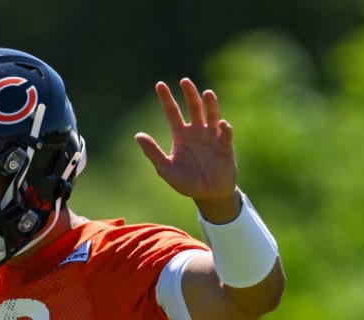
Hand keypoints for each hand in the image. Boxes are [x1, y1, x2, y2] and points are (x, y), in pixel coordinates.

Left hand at [134, 79, 238, 218]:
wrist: (208, 195)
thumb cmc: (186, 182)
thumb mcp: (165, 169)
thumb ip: (153, 152)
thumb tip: (138, 135)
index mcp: (181, 135)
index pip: (172, 112)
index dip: (166, 99)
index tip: (160, 84)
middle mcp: (196, 132)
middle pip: (193, 107)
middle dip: (189, 94)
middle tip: (184, 81)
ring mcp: (212, 137)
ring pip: (211, 115)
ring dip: (210, 104)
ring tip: (207, 93)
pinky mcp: (225, 146)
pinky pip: (225, 134)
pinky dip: (224, 128)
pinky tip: (221, 123)